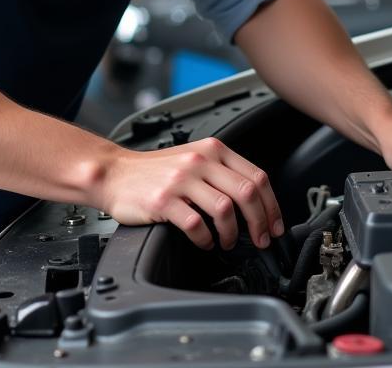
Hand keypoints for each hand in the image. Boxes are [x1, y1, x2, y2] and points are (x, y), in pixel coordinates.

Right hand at [94, 137, 284, 250]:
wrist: (115, 173)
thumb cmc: (154, 170)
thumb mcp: (194, 158)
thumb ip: (222, 172)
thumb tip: (255, 201)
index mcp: (212, 149)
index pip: (256, 176)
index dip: (272, 205)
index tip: (275, 225)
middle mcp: (200, 161)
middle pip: (247, 192)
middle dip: (260, 222)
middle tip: (261, 239)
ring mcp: (181, 179)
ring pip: (225, 209)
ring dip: (233, 233)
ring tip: (228, 242)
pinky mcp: (164, 200)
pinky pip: (196, 224)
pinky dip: (205, 239)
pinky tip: (204, 242)